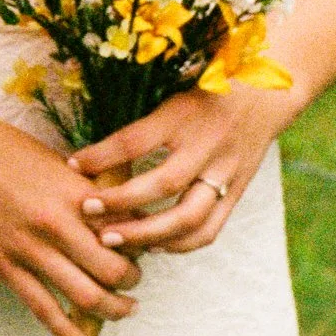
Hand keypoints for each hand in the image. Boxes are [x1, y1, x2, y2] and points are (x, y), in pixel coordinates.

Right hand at [0, 101, 140, 335]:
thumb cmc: (3, 149)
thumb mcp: (54, 160)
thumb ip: (86, 189)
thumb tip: (119, 214)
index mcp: (72, 192)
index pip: (125, 231)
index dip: (142, 244)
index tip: (145, 248)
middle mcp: (55, 223)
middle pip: (112, 270)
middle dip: (132, 282)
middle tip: (134, 282)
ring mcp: (28, 248)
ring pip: (85, 296)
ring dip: (112, 310)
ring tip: (122, 310)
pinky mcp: (5, 267)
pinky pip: (43, 309)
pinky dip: (68, 333)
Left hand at [70, 84, 297, 253]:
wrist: (264, 94)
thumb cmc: (205, 88)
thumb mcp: (171, 91)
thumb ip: (142, 120)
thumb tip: (94, 147)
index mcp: (183, 114)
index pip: (135, 140)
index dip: (101, 155)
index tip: (71, 165)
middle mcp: (205, 146)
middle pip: (161, 185)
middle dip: (121, 203)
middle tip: (88, 212)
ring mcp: (225, 173)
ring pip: (187, 217)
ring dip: (148, 234)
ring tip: (113, 240)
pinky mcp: (237, 193)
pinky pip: (210, 229)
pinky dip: (180, 244)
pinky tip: (153, 247)